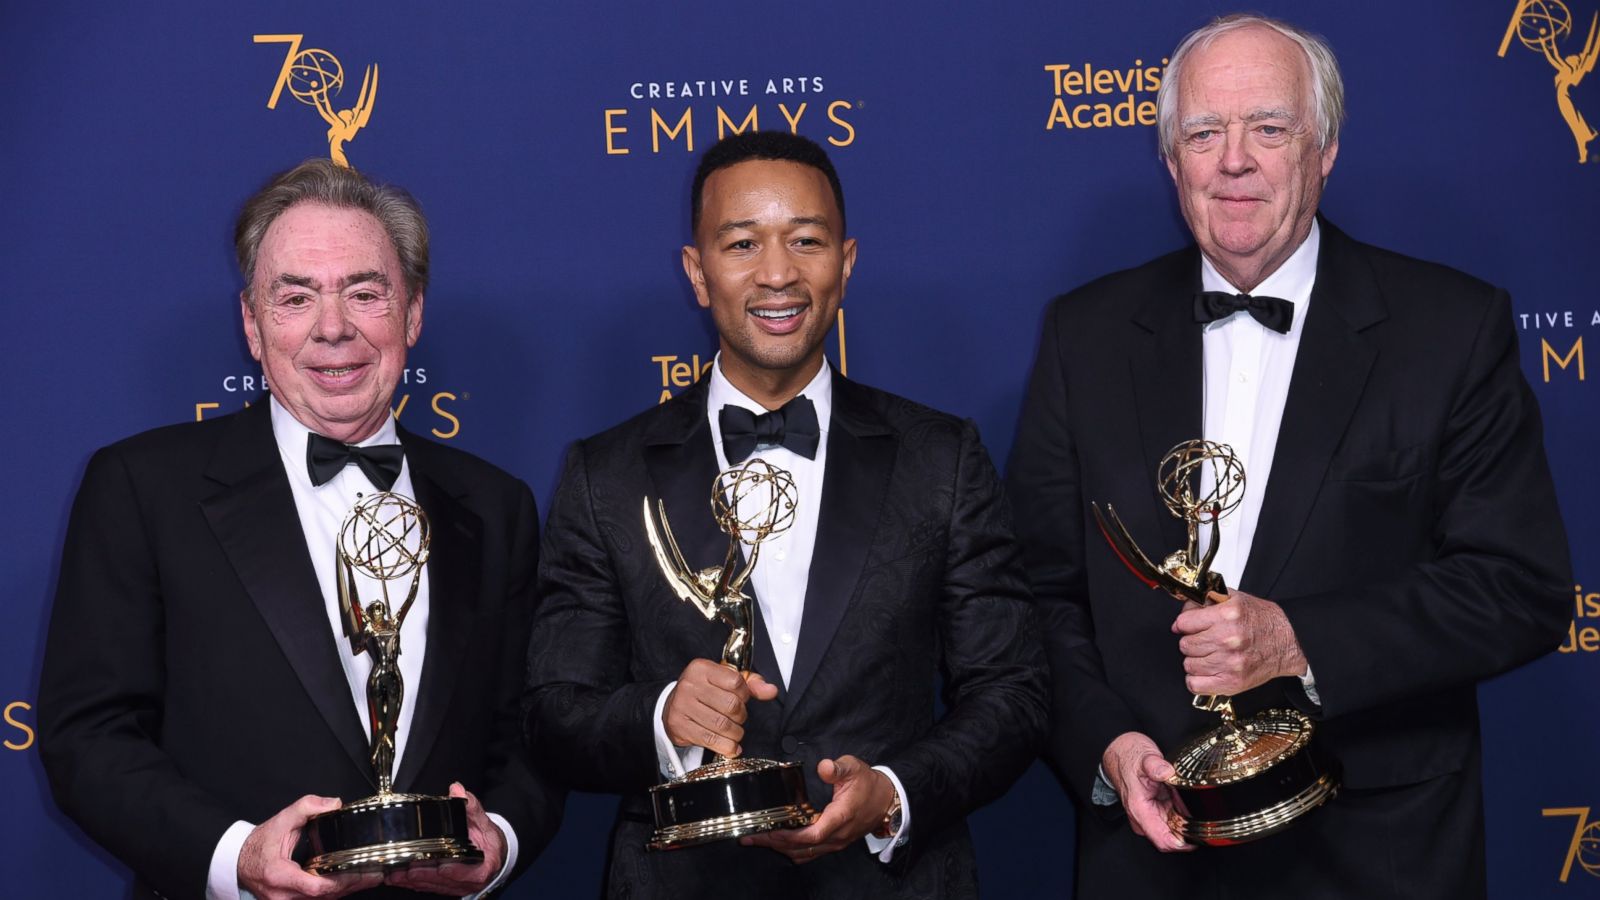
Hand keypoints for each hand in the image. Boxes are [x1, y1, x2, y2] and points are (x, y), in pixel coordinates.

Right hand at [238, 795, 382, 898]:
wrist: (238, 862)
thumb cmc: (258, 844)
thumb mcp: (280, 820)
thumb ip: (306, 808)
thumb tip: (333, 804)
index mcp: (279, 876)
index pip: (314, 886)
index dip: (338, 882)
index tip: (358, 871)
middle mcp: (282, 895)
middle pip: (324, 896)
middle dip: (351, 885)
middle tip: (375, 873)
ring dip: (347, 890)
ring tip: (370, 877)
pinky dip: (336, 891)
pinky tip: (352, 882)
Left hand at [384, 783, 505, 894]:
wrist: (493, 855)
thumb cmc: (489, 842)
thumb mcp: (484, 823)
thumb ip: (471, 807)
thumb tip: (457, 790)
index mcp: (481, 868)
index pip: (466, 873)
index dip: (452, 871)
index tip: (440, 867)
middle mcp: (468, 881)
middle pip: (443, 881)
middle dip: (422, 876)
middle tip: (404, 870)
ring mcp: (455, 886)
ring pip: (432, 886)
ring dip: (412, 881)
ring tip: (394, 875)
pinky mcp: (445, 887)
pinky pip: (428, 887)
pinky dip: (413, 884)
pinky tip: (398, 879)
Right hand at [664, 659, 777, 756]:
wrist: (673, 706)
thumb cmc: (703, 692)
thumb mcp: (725, 680)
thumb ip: (751, 684)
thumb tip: (771, 690)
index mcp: (702, 668)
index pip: (736, 682)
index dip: (745, 694)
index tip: (742, 699)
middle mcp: (690, 684)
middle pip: (731, 705)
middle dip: (741, 716)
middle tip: (738, 718)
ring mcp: (682, 705)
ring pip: (722, 725)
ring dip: (736, 733)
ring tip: (735, 733)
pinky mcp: (680, 726)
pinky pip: (710, 739)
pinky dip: (726, 746)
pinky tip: (730, 746)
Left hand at [740, 755, 895, 862]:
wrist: (887, 800)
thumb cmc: (869, 784)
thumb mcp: (854, 768)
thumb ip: (837, 768)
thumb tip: (823, 767)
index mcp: (840, 817)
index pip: (812, 835)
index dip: (788, 836)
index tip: (768, 831)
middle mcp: (837, 836)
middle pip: (801, 848)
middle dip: (774, 844)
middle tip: (750, 836)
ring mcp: (836, 843)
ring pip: (804, 854)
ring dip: (781, 849)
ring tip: (759, 839)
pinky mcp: (834, 844)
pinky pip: (810, 854)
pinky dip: (793, 851)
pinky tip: (779, 843)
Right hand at [1102, 733, 1190, 852]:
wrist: (1121, 754)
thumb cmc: (1130, 758)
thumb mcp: (1144, 757)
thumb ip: (1155, 765)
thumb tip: (1166, 772)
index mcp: (1139, 810)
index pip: (1163, 841)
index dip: (1183, 843)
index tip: (1198, 835)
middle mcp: (1144, 818)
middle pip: (1173, 837)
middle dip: (1188, 826)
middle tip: (1195, 806)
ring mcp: (1151, 816)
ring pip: (1176, 829)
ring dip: (1186, 817)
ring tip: (1184, 796)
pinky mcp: (1157, 812)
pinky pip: (1175, 819)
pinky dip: (1183, 811)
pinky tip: (1181, 796)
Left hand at [1173, 589, 1307, 695]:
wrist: (1289, 641)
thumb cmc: (1261, 620)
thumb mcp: (1234, 598)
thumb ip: (1206, 600)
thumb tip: (1183, 609)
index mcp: (1226, 615)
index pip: (1183, 623)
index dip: (1183, 624)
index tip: (1186, 627)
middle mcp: (1227, 639)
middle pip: (1185, 645)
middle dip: (1191, 641)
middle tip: (1202, 640)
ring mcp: (1230, 663)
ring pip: (1189, 665)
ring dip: (1195, 660)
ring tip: (1209, 654)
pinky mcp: (1233, 682)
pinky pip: (1196, 685)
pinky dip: (1196, 680)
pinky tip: (1206, 671)